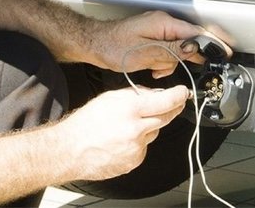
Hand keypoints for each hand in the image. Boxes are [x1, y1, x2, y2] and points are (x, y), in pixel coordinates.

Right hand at [58, 85, 189, 180]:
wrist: (71, 150)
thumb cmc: (86, 123)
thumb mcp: (110, 98)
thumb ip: (135, 95)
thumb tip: (155, 94)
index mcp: (130, 110)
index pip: (165, 101)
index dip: (178, 96)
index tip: (183, 93)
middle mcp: (136, 129)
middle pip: (166, 118)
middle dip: (172, 110)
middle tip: (174, 104)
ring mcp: (136, 148)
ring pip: (154, 133)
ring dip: (148, 127)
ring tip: (126, 126)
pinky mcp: (135, 161)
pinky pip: (144, 147)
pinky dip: (139, 142)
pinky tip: (122, 140)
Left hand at [89, 11, 232, 78]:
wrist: (94, 44)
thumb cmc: (113, 47)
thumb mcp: (145, 53)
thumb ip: (172, 51)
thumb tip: (193, 49)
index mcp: (164, 23)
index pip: (196, 31)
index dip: (212, 42)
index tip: (225, 51)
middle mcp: (163, 23)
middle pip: (188, 41)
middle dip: (181, 58)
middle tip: (172, 68)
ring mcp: (157, 30)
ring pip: (177, 50)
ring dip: (168, 62)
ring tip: (153, 68)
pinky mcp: (152, 37)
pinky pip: (166, 50)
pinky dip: (162, 61)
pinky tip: (152, 67)